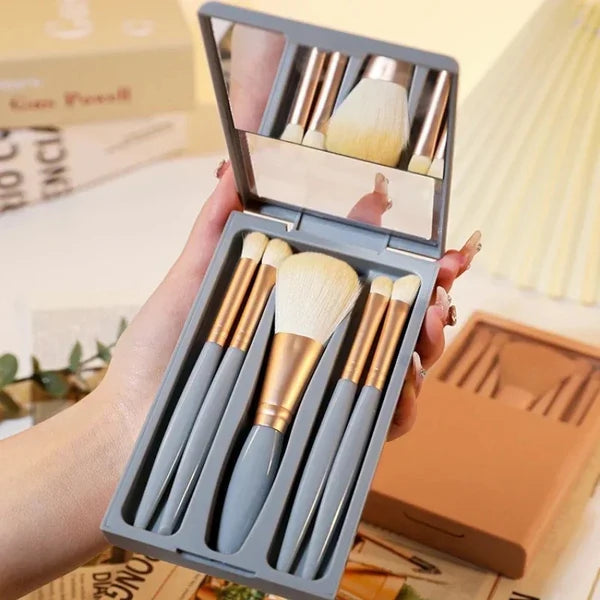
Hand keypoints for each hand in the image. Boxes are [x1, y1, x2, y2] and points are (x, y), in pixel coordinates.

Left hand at [99, 162, 479, 444]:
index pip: (366, 280)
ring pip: (395, 366)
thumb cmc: (156, 356)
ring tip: (426, 334)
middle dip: (431, 306)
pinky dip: (402, 406)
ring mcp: (322, 386)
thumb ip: (215, 230)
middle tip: (440, 295)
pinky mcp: (321, 430)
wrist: (135, 427)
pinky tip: (404, 390)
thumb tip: (232, 171)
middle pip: (392, 322)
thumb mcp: (189, 284)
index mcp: (298, 303)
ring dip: (425, 351)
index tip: (435, 252)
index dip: (407, 265)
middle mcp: (319, 342)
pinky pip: (379, 420)